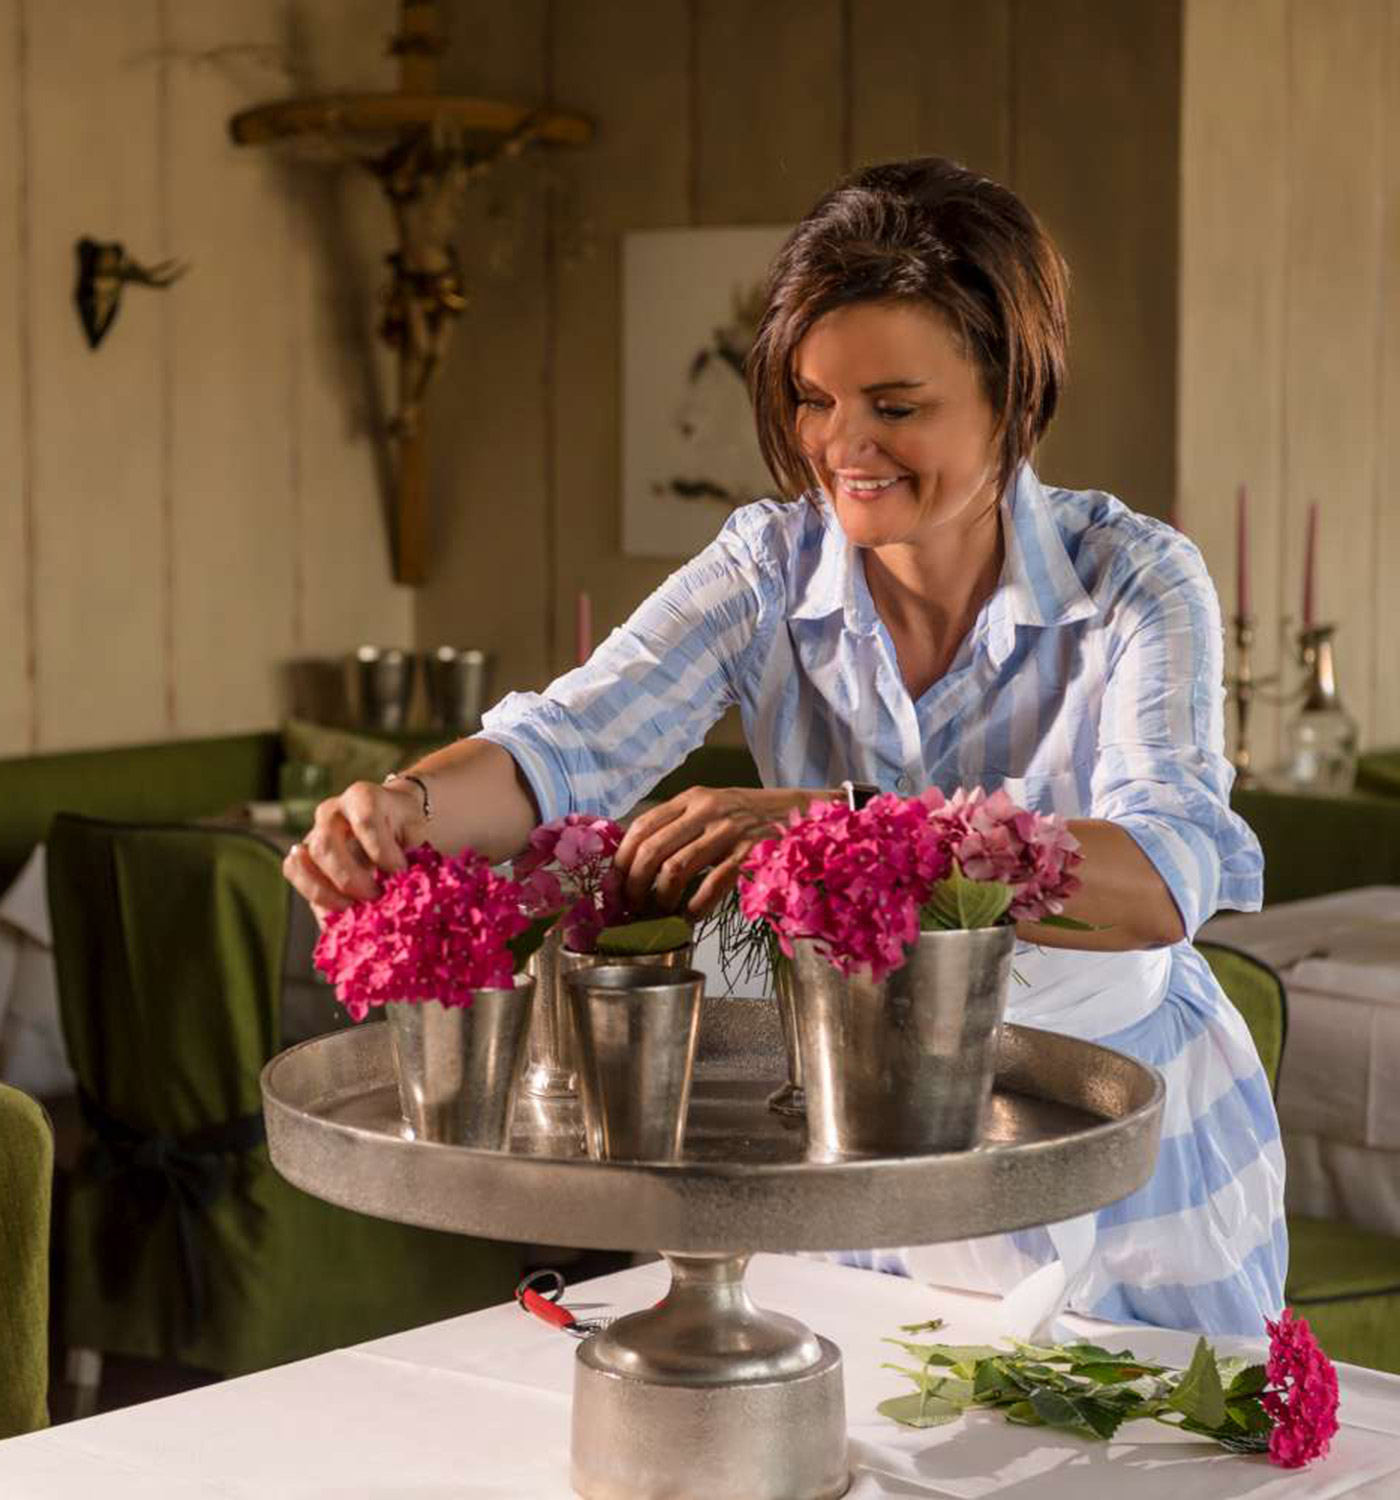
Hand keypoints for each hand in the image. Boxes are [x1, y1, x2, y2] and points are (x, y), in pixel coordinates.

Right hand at [282, 779, 429, 924]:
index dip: (382, 852)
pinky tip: (341, 913)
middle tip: (375, 898)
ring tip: (355, 910)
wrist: (392, 820)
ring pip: (301, 863)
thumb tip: (402, 886)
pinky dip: (316, 900)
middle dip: (350, 880)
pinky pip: (296, 877)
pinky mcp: (303, 858)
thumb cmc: (405, 828)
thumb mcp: (417, 833)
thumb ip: (410, 854)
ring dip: (327, 894)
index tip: (400, 872)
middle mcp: (331, 812)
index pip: (366, 821)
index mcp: (362, 797)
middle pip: (326, 846)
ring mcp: (312, 834)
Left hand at [613, 786, 812, 918]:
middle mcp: (706, 810)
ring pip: (676, 869)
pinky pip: (713, 885)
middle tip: (631, 907)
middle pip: (652, 850)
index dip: (622, 859)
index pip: (641, 826)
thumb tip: (636, 862)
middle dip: (635, 885)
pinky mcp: (749, 853)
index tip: (615, 885)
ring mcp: (728, 831)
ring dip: (661, 900)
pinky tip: (690, 918)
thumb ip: (679, 825)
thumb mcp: (711, 806)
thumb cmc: (749, 815)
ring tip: (658, 915)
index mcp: (691, 798)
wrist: (800, 811)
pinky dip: (696, 907)